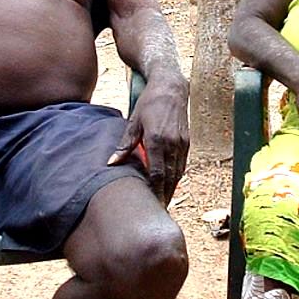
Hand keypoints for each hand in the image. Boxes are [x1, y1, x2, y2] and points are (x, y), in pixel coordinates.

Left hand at [108, 76, 188, 205]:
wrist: (171, 88)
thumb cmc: (149, 103)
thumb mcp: (133, 122)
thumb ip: (124, 145)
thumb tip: (111, 163)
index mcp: (156, 140)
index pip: (156, 174)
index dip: (154, 192)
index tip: (151, 205)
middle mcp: (172, 144)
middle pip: (169, 178)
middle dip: (164, 195)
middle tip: (157, 210)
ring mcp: (182, 144)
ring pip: (178, 173)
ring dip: (171, 188)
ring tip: (163, 201)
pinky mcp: (187, 142)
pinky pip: (182, 165)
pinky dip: (176, 176)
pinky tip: (170, 184)